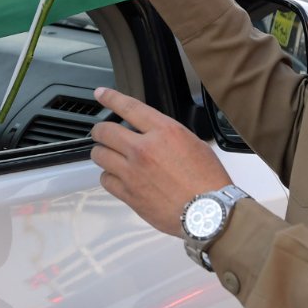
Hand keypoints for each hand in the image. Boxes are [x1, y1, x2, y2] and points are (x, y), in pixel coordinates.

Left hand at [89, 86, 231, 235]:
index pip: (128, 107)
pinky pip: (105, 180)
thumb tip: (151, 133)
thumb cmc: (207, 181)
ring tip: (109, 155)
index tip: (101, 94)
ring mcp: (132, 172)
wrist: (208, 212)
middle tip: (102, 133)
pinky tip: (116, 176)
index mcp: (163, 131)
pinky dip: (108, 176)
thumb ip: (167, 134)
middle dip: (100, 131)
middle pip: (105, 131)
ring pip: (99, 155)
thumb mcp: (193, 143)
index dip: (110, 98)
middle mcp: (143, 149)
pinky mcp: (128, 194)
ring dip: (102, 153)